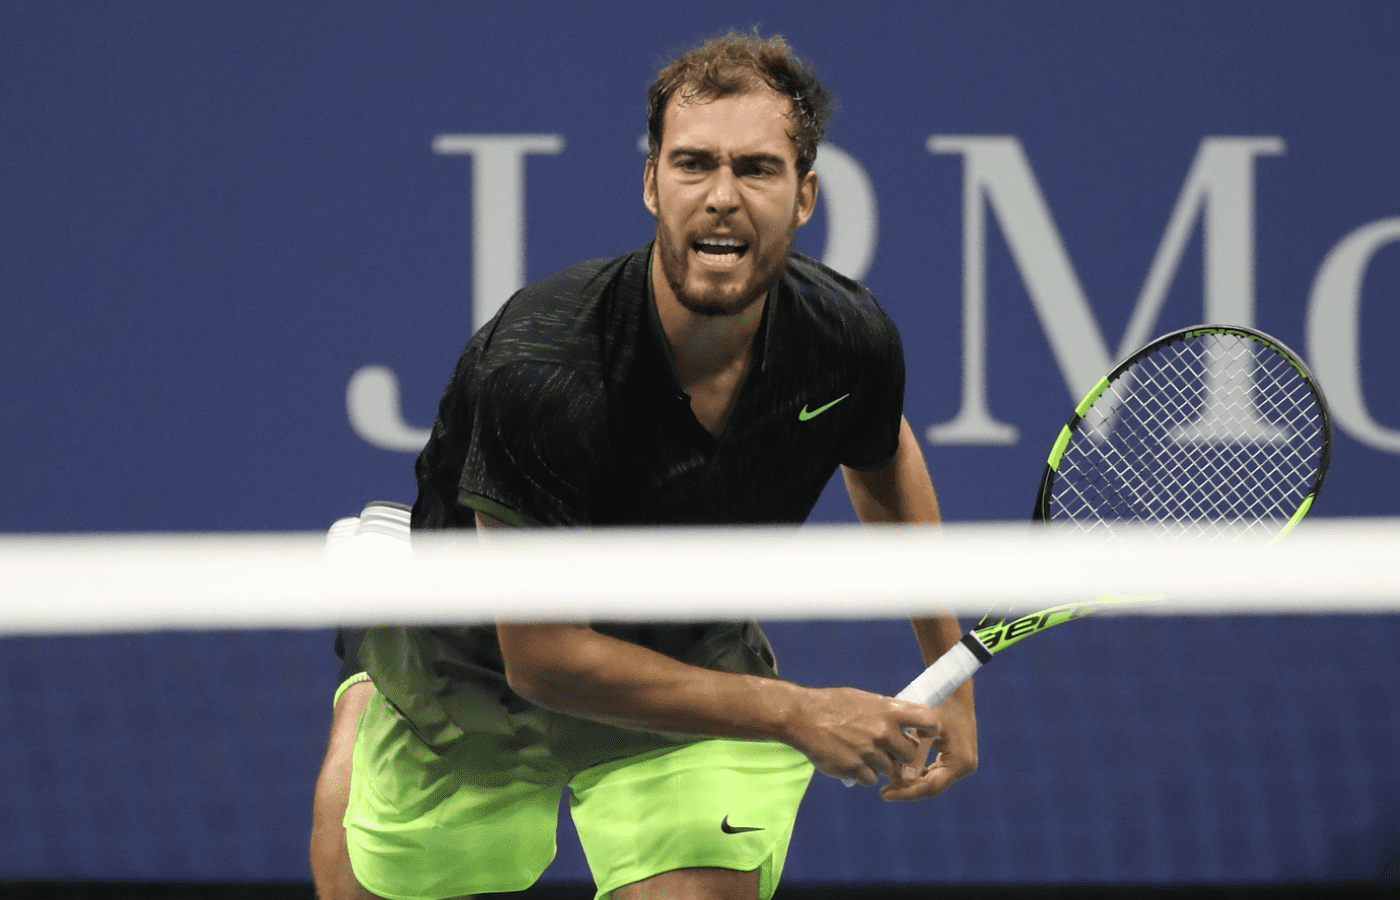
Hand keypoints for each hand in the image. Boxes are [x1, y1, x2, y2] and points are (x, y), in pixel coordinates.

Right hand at [784, 686, 945, 786]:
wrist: (802, 716)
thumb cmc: (833, 704)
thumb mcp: (864, 699)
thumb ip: (887, 711)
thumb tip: (907, 722)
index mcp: (889, 711)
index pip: (928, 721)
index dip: (930, 729)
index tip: (924, 733)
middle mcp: (883, 732)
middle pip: (910, 754)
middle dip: (900, 754)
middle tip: (886, 748)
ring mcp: (869, 753)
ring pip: (889, 769)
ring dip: (879, 764)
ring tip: (861, 751)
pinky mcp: (854, 769)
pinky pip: (870, 779)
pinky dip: (863, 773)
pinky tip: (851, 760)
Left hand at [878, 689, 976, 801]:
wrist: (951, 686)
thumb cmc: (937, 703)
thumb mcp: (923, 730)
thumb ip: (914, 756)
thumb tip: (899, 779)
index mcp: (960, 761)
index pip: (930, 787)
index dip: (907, 792)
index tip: (885, 794)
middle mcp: (964, 765)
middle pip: (931, 786)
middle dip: (907, 789)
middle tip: (884, 791)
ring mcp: (961, 762)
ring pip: (931, 780)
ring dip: (911, 782)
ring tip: (887, 784)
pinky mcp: (955, 757)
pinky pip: (934, 770)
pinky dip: (917, 772)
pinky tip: (898, 771)